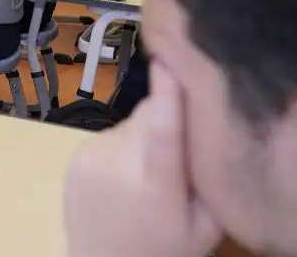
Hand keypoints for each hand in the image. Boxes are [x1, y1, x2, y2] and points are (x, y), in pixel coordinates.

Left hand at [64, 61, 220, 256]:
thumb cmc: (165, 250)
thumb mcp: (205, 225)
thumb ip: (213, 178)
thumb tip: (220, 126)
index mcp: (157, 185)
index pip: (162, 129)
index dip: (167, 93)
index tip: (171, 59)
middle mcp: (119, 164)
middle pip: (151, 114)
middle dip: (168, 121)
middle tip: (179, 156)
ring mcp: (92, 156)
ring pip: (132, 122)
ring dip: (144, 136)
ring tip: (148, 175)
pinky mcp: (77, 153)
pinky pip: (112, 132)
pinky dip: (123, 145)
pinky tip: (126, 176)